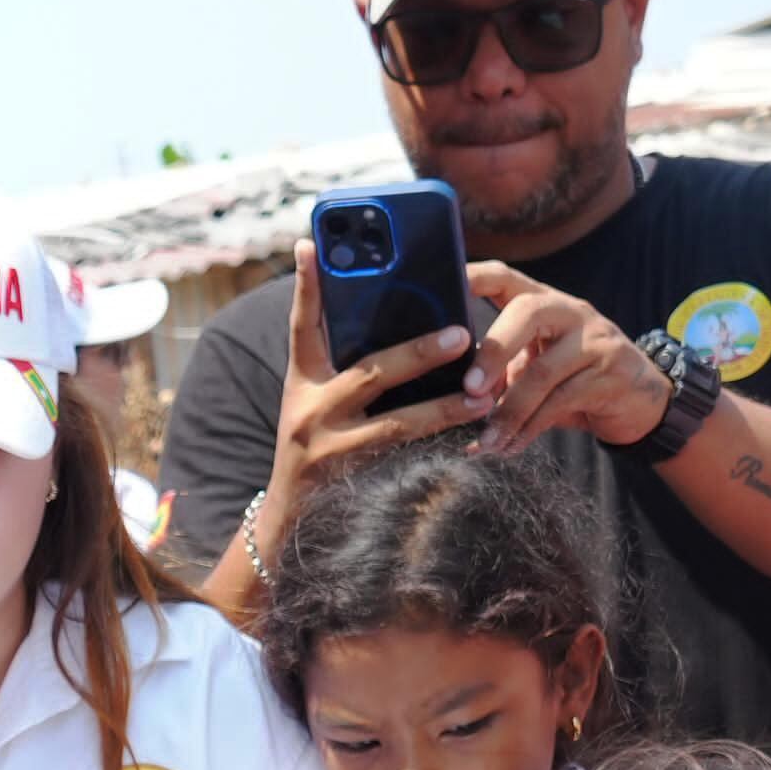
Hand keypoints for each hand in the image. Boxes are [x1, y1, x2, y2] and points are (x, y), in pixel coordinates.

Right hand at [244, 239, 494, 556]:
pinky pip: (406, 463)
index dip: (306, 286)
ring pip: (397, 426)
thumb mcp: (310, 401)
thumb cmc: (312, 448)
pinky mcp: (354, 484)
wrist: (287, 523)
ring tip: (483, 397)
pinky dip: (440, 451)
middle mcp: (312, 413)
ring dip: (444, 409)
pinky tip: (473, 441)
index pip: (303, 326)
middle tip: (462, 333)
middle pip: (369, 374)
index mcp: (303, 383)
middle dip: (418, 352)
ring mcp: (333, 452)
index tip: (310, 246)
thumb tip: (378, 311)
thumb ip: (339, 362)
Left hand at [467, 265, 671, 457]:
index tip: (442, 292)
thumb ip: (501, 369)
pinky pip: (560, 403)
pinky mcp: (611, 375)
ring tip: (486, 440)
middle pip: (527, 312)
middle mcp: (570, 311)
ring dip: (508, 411)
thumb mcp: (534, 366)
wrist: (639, 402)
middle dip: (494, 350)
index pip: (504, 277)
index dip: (473, 278)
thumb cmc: (573, 380)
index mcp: (543, 301)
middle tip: (470, 389)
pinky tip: (511, 446)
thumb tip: (454, 393)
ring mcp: (595, 340)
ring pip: (542, 371)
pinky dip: (529, 429)